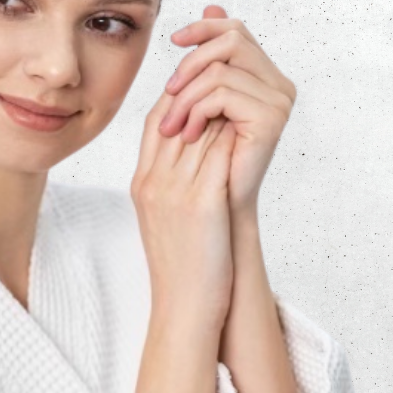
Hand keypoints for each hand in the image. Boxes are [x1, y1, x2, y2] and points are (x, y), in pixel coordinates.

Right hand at [132, 96, 239, 332]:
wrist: (183, 308)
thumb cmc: (180, 266)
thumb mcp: (161, 216)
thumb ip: (170, 180)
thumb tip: (193, 147)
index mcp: (142, 183)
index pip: (156, 121)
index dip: (178, 97)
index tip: (202, 89)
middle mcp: (154, 182)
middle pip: (177, 119)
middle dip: (203, 97)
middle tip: (229, 84)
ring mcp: (176, 192)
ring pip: (199, 131)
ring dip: (222, 112)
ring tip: (243, 99)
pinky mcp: (202, 204)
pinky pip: (218, 156)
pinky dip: (233, 137)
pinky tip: (249, 128)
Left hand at [158, 5, 296, 216]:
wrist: (215, 204)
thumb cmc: (204, 154)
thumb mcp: (200, 96)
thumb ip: (208, 53)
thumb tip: (211, 4)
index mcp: (264, 75)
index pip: (235, 29)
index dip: (203, 27)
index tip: (174, 40)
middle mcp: (279, 84)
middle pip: (230, 40)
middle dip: (190, 63)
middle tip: (169, 93)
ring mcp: (279, 100)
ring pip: (219, 70)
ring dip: (185, 97)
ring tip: (173, 125)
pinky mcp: (271, 118)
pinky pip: (221, 93)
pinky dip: (195, 110)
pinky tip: (189, 133)